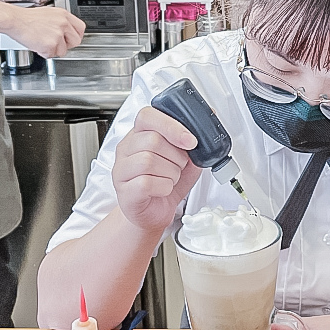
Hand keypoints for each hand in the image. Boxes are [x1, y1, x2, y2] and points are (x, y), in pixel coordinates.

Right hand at [6, 5, 84, 57]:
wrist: (15, 20)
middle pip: (76, 41)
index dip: (76, 36)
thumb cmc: (27, 18)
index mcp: (64, 15)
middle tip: (56, 44)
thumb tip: (67, 33)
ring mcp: (57, 35)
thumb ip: (61, 22)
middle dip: (67, 45)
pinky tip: (38, 44)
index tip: (71, 39)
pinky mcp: (50, 44)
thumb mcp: (50, 14)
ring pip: (63, 51)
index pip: (81, 28)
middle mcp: (63, 24)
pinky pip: (51, 55)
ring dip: (53, 50)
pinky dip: (44, 53)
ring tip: (42, 42)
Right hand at [113, 108, 200, 233]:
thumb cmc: (165, 184)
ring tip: (171, 179)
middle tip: (179, 166)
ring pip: (148, 161)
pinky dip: (164, 187)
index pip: (147, 116)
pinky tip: (164, 189)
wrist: (154, 213)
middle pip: (152, 140)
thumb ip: (192, 142)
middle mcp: (126, 149)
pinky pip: (145, 183)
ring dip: (171, 172)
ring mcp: (121, 170)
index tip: (190, 140)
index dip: (171, 126)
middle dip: (176, 156)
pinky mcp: (124, 190)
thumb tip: (209, 122)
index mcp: (139, 135)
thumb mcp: (185, 159)